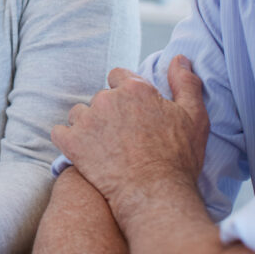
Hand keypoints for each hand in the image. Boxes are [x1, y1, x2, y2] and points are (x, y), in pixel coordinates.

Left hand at [51, 55, 208, 216]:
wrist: (155, 195)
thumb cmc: (178, 159)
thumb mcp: (195, 117)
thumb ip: (185, 83)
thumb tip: (179, 58)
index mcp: (135, 88)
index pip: (118, 75)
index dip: (124, 93)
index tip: (132, 112)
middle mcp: (107, 99)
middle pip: (100, 97)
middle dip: (109, 113)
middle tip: (123, 137)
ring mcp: (87, 120)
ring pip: (79, 114)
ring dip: (88, 126)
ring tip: (104, 148)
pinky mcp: (72, 143)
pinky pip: (59, 133)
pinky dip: (68, 141)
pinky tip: (81, 153)